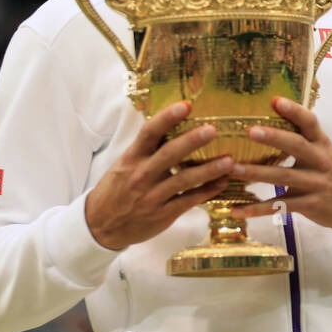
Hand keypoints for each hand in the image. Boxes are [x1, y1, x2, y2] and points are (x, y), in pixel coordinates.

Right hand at [84, 101, 233, 250]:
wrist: (101, 225)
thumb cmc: (117, 189)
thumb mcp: (125, 165)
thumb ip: (147, 149)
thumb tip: (172, 124)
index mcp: (131, 158)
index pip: (149, 132)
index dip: (167, 117)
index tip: (186, 105)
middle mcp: (141, 176)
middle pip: (169, 154)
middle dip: (192, 141)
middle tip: (213, 130)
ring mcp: (152, 196)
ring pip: (184, 180)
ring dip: (209, 170)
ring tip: (229, 161)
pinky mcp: (163, 214)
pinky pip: (189, 201)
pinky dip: (207, 192)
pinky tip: (223, 183)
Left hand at [228, 97, 331, 235]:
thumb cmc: (331, 172)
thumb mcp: (323, 150)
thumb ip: (302, 136)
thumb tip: (272, 112)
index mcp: (321, 143)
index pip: (310, 123)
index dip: (294, 111)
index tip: (275, 100)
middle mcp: (319, 160)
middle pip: (296, 146)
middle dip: (273, 138)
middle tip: (250, 131)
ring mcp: (315, 183)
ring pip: (284, 177)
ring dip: (257, 173)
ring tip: (233, 169)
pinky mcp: (309, 204)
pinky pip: (279, 206)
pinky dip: (257, 209)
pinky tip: (237, 210)